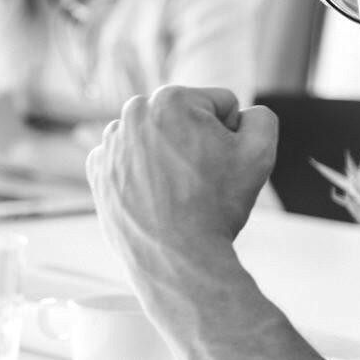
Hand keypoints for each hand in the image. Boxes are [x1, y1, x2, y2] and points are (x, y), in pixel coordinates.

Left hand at [86, 85, 276, 257]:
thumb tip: (243, 115)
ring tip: (176, 192)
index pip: (221, 105)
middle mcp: (133, 113)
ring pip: (158, 141)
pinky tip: (153, 198)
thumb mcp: (260, 153)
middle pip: (185, 119)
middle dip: (197, 142)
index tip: (221, 166)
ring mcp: (110, 143)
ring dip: (169, 157)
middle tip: (199, 181)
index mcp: (171, 98)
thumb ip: (261, 117)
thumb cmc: (217, 206)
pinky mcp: (98, 171)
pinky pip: (132, 162)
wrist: (176, 260)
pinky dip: (144, 176)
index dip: (232, 137)